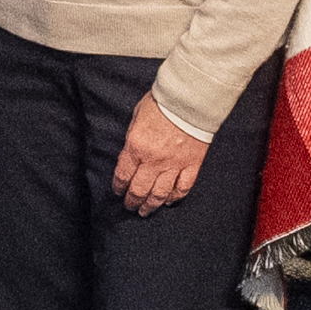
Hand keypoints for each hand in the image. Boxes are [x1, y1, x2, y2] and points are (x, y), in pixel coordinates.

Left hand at [114, 96, 210, 214]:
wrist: (191, 98)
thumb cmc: (162, 102)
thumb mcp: (137, 117)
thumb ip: (133, 138)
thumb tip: (131, 153)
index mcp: (137, 147)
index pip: (123, 175)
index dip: (119, 187)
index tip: (118, 191)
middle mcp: (154, 160)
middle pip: (140, 189)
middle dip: (132, 201)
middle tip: (130, 207)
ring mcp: (174, 164)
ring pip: (160, 193)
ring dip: (151, 205)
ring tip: (145, 211)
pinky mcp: (192, 164)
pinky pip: (183, 187)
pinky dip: (175, 197)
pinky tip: (169, 201)